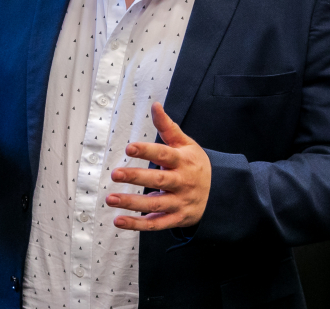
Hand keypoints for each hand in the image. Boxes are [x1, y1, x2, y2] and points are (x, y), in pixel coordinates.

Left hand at [106, 102, 210, 230]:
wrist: (219, 193)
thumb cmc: (195, 164)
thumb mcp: (186, 144)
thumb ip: (168, 127)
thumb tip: (155, 105)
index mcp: (183, 161)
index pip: (164, 154)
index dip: (147, 151)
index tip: (129, 147)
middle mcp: (182, 182)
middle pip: (158, 180)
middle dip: (136, 177)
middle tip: (115, 173)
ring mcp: (180, 202)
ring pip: (155, 204)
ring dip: (132, 203)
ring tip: (110, 198)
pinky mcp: (176, 219)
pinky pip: (156, 224)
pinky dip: (137, 225)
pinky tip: (118, 221)